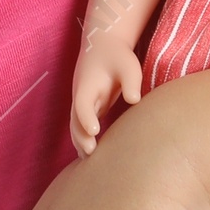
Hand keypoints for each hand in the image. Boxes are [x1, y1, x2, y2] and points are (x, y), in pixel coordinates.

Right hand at [70, 40, 142, 156]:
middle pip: (75, 120)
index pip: (82, 104)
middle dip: (80, 137)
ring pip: (76, 127)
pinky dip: (84, 141)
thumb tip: (134, 100)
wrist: (103, 46)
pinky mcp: (89, 109)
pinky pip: (82, 127)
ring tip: (90, 163)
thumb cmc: (118, 56)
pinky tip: (93, 158)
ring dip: (80, 143)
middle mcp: (80, 96)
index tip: (94, 131)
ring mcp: (83, 104)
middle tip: (91, 153)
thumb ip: (131, 81)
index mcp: (87, 84)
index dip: (86, 117)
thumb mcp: (128, 65)